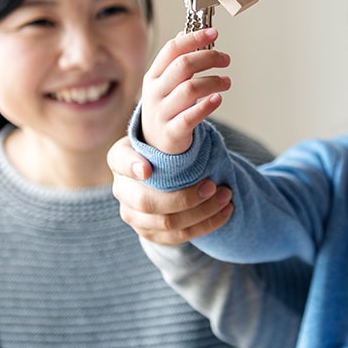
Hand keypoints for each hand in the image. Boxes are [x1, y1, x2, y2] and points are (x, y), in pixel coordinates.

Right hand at [109, 136, 233, 244]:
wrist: (159, 181)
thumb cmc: (164, 152)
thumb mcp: (160, 136)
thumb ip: (169, 128)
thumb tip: (192, 109)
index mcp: (121, 160)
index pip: (120, 161)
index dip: (131, 166)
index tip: (148, 169)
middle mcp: (122, 190)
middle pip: (148, 202)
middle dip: (184, 197)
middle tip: (213, 185)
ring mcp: (135, 216)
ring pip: (168, 223)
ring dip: (203, 211)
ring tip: (227, 196)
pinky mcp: (151, 235)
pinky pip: (180, 237)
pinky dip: (207, 225)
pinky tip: (226, 212)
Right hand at [141, 27, 230, 154]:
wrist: (155, 144)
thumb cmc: (166, 108)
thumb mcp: (164, 82)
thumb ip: (174, 60)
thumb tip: (184, 33)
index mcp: (153, 76)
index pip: (172, 49)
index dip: (194, 38)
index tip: (213, 33)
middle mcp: (155, 92)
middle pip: (183, 65)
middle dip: (209, 57)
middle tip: (226, 59)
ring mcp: (162, 112)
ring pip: (190, 89)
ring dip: (214, 81)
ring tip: (227, 82)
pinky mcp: (172, 132)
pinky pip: (190, 116)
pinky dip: (207, 106)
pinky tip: (218, 99)